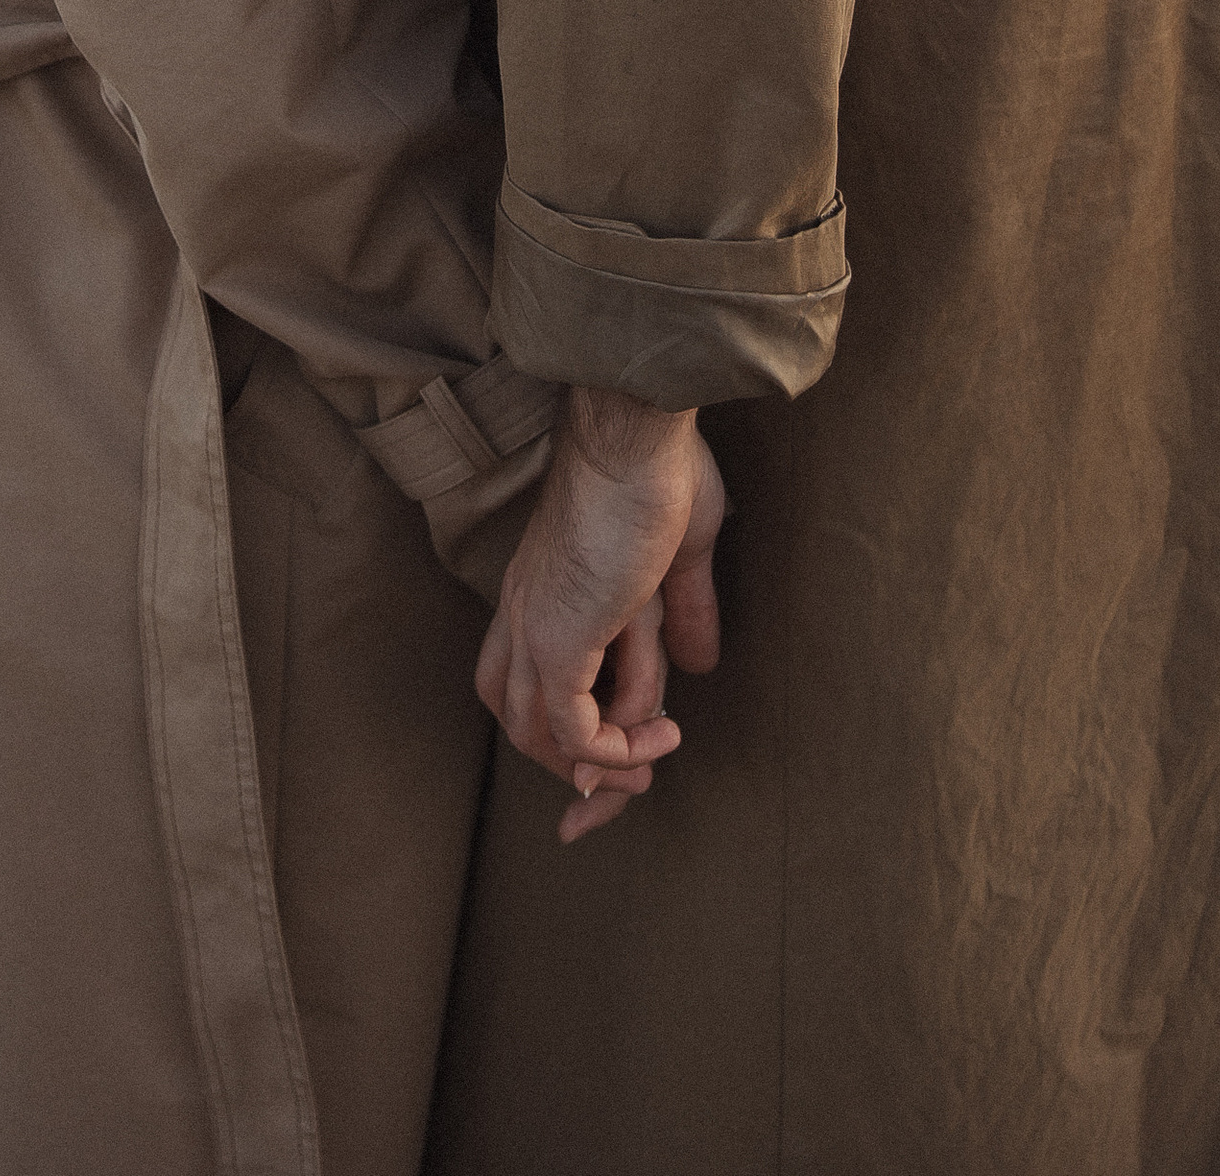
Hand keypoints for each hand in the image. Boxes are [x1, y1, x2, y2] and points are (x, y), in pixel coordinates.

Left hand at [475, 388, 724, 845]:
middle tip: (641, 782)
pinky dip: (617, 750)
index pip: (519, 684)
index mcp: (542, 587)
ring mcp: (535, 628)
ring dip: (608, 760)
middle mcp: (524, 612)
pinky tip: (664, 730)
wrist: (637, 429)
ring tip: (662, 743)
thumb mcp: (679, 551)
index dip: (556, 741)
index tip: (595, 790)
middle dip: (580, 769)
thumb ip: (683, 609)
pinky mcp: (559, 641)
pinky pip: (574, 731)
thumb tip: (700, 665)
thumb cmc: (661, 467)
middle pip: (519, 723)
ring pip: (541, 736)